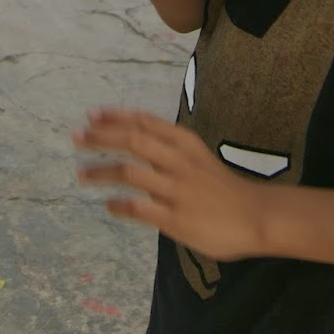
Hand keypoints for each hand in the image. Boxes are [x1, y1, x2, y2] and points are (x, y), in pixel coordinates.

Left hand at [76, 108, 265, 261]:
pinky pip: (138, 208)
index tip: (91, 115)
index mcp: (185, 142)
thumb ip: (168, 148)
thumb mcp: (197, 155)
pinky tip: (108, 206)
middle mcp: (178, 161)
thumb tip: (133, 138)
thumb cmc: (223, 187)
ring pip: (130, 172)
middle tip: (76, 138)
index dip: (115, 117)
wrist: (257, 216)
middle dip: (101, 138)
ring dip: (101, 171)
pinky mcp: (175, 218)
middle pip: (132, 141)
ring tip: (81, 174)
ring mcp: (176, 189)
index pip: (144, 122)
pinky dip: (119, 206)